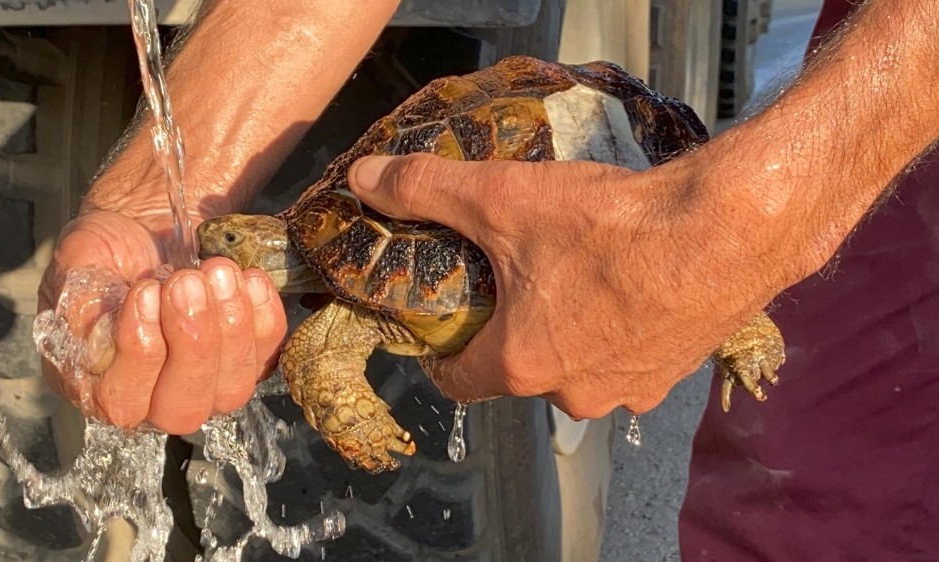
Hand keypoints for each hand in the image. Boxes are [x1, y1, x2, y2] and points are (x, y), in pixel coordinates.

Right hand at [38, 203, 285, 434]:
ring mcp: (207, 385)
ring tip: (219, 273)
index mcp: (97, 385)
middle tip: (188, 282)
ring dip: (231, 328)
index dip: (139, 353)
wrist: (149, 227)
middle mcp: (154, 399)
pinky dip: (264, 318)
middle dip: (193, 342)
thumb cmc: (108, 252)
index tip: (145, 292)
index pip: (122, 402)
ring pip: (232, 389)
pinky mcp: (247, 360)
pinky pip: (267, 356)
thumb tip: (98, 335)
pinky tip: (249, 279)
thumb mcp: (77, 264)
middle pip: (183, 407)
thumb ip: (78, 301)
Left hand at [347, 153, 790, 418]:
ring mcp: (629, 390)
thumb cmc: (611, 224)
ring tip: (576, 277)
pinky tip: (629, 288)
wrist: (730, 229)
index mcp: (521, 364)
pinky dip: (618, 333)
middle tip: (514, 278)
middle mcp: (573, 395)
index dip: (439, 354)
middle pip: (519, 369)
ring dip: (568, 333)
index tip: (439, 326)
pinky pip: (628, 360)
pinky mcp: (675, 375)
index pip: (456, 381)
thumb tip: (363, 179)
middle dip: (510, 332)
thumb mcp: (503, 197)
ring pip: (577, 367)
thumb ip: (425, 190)